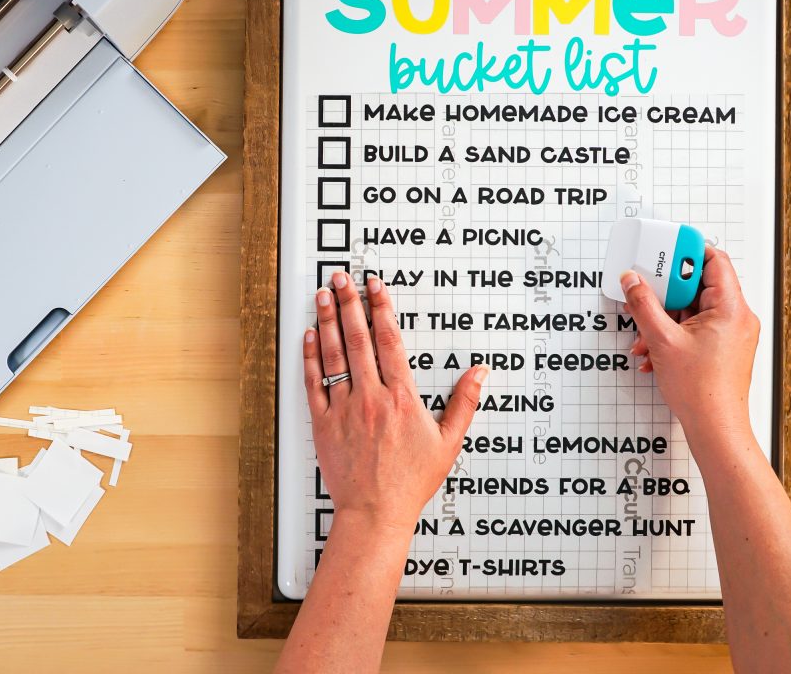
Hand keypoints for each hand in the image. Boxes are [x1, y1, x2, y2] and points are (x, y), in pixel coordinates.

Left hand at [303, 271, 488, 534]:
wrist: (375, 512)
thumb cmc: (411, 481)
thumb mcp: (448, 442)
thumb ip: (464, 402)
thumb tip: (480, 372)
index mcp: (401, 398)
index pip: (388, 340)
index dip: (380, 307)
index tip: (375, 286)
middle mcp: (370, 397)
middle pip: (357, 338)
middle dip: (348, 303)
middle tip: (341, 278)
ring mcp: (343, 409)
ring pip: (333, 355)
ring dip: (327, 321)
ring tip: (322, 295)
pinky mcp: (322, 423)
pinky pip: (313, 383)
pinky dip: (310, 357)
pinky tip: (309, 336)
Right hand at [620, 246, 759, 446]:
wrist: (714, 426)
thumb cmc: (702, 392)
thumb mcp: (662, 340)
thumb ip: (643, 305)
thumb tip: (633, 281)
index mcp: (731, 308)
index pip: (714, 260)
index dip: (687, 251)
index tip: (664, 248)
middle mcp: (737, 318)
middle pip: (699, 284)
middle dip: (666, 291)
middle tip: (645, 290)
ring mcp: (730, 333)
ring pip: (693, 308)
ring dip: (664, 316)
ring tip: (646, 332)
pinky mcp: (722, 347)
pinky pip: (694, 326)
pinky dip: (672, 331)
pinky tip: (654, 348)